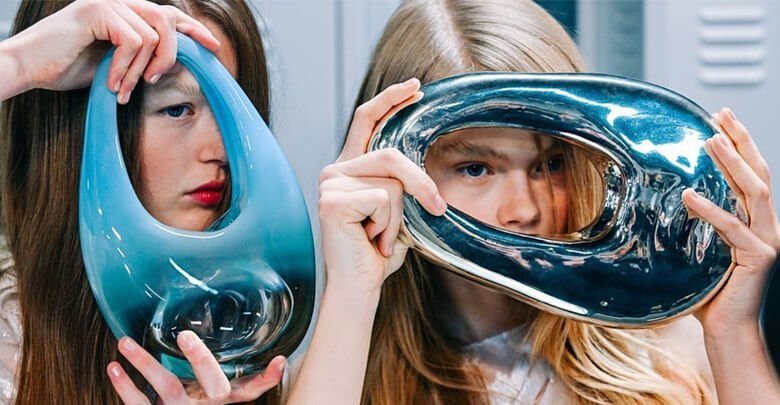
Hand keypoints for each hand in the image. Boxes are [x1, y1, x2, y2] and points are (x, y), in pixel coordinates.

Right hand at [0, 0, 218, 102]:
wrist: (30, 67)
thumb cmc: (68, 67)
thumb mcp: (118, 63)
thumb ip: (143, 56)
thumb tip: (177, 63)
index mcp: (125, 11)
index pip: (168, 14)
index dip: (193, 29)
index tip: (213, 48)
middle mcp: (119, 1)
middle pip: (167, 20)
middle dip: (171, 53)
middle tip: (155, 80)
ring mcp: (108, 2)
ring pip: (153, 35)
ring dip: (141, 69)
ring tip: (124, 88)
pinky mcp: (97, 11)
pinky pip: (133, 42)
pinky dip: (126, 68)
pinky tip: (112, 82)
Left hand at [107, 331, 284, 403]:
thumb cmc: (197, 402)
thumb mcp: (215, 389)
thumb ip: (225, 371)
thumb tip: (258, 342)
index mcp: (225, 397)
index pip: (252, 388)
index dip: (267, 377)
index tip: (279, 360)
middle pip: (212, 384)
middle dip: (200, 360)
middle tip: (186, 336)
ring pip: (167, 388)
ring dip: (143, 363)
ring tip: (124, 342)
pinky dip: (124, 386)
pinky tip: (114, 367)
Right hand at [318, 78, 446, 292]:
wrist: (359, 287)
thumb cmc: (377, 252)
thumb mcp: (396, 211)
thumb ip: (401, 184)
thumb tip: (423, 167)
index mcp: (348, 168)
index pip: (366, 120)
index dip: (390, 100)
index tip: (415, 87)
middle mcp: (334, 170)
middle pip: (391, 154)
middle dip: (420, 183)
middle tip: (436, 207)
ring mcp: (330, 184)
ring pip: (392, 182)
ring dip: (399, 216)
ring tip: (380, 236)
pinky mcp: (333, 201)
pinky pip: (384, 200)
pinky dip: (389, 226)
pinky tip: (370, 240)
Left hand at [684, 108, 779, 336]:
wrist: (728, 330)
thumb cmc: (709, 294)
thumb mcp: (696, 252)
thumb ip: (688, 228)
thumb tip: (654, 205)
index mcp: (756, 221)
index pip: (751, 174)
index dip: (739, 145)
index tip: (719, 120)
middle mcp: (768, 226)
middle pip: (759, 173)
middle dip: (741, 140)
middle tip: (721, 114)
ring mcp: (768, 240)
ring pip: (754, 191)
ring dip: (732, 163)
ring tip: (710, 141)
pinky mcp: (760, 257)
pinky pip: (732, 228)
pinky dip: (710, 209)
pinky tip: (689, 195)